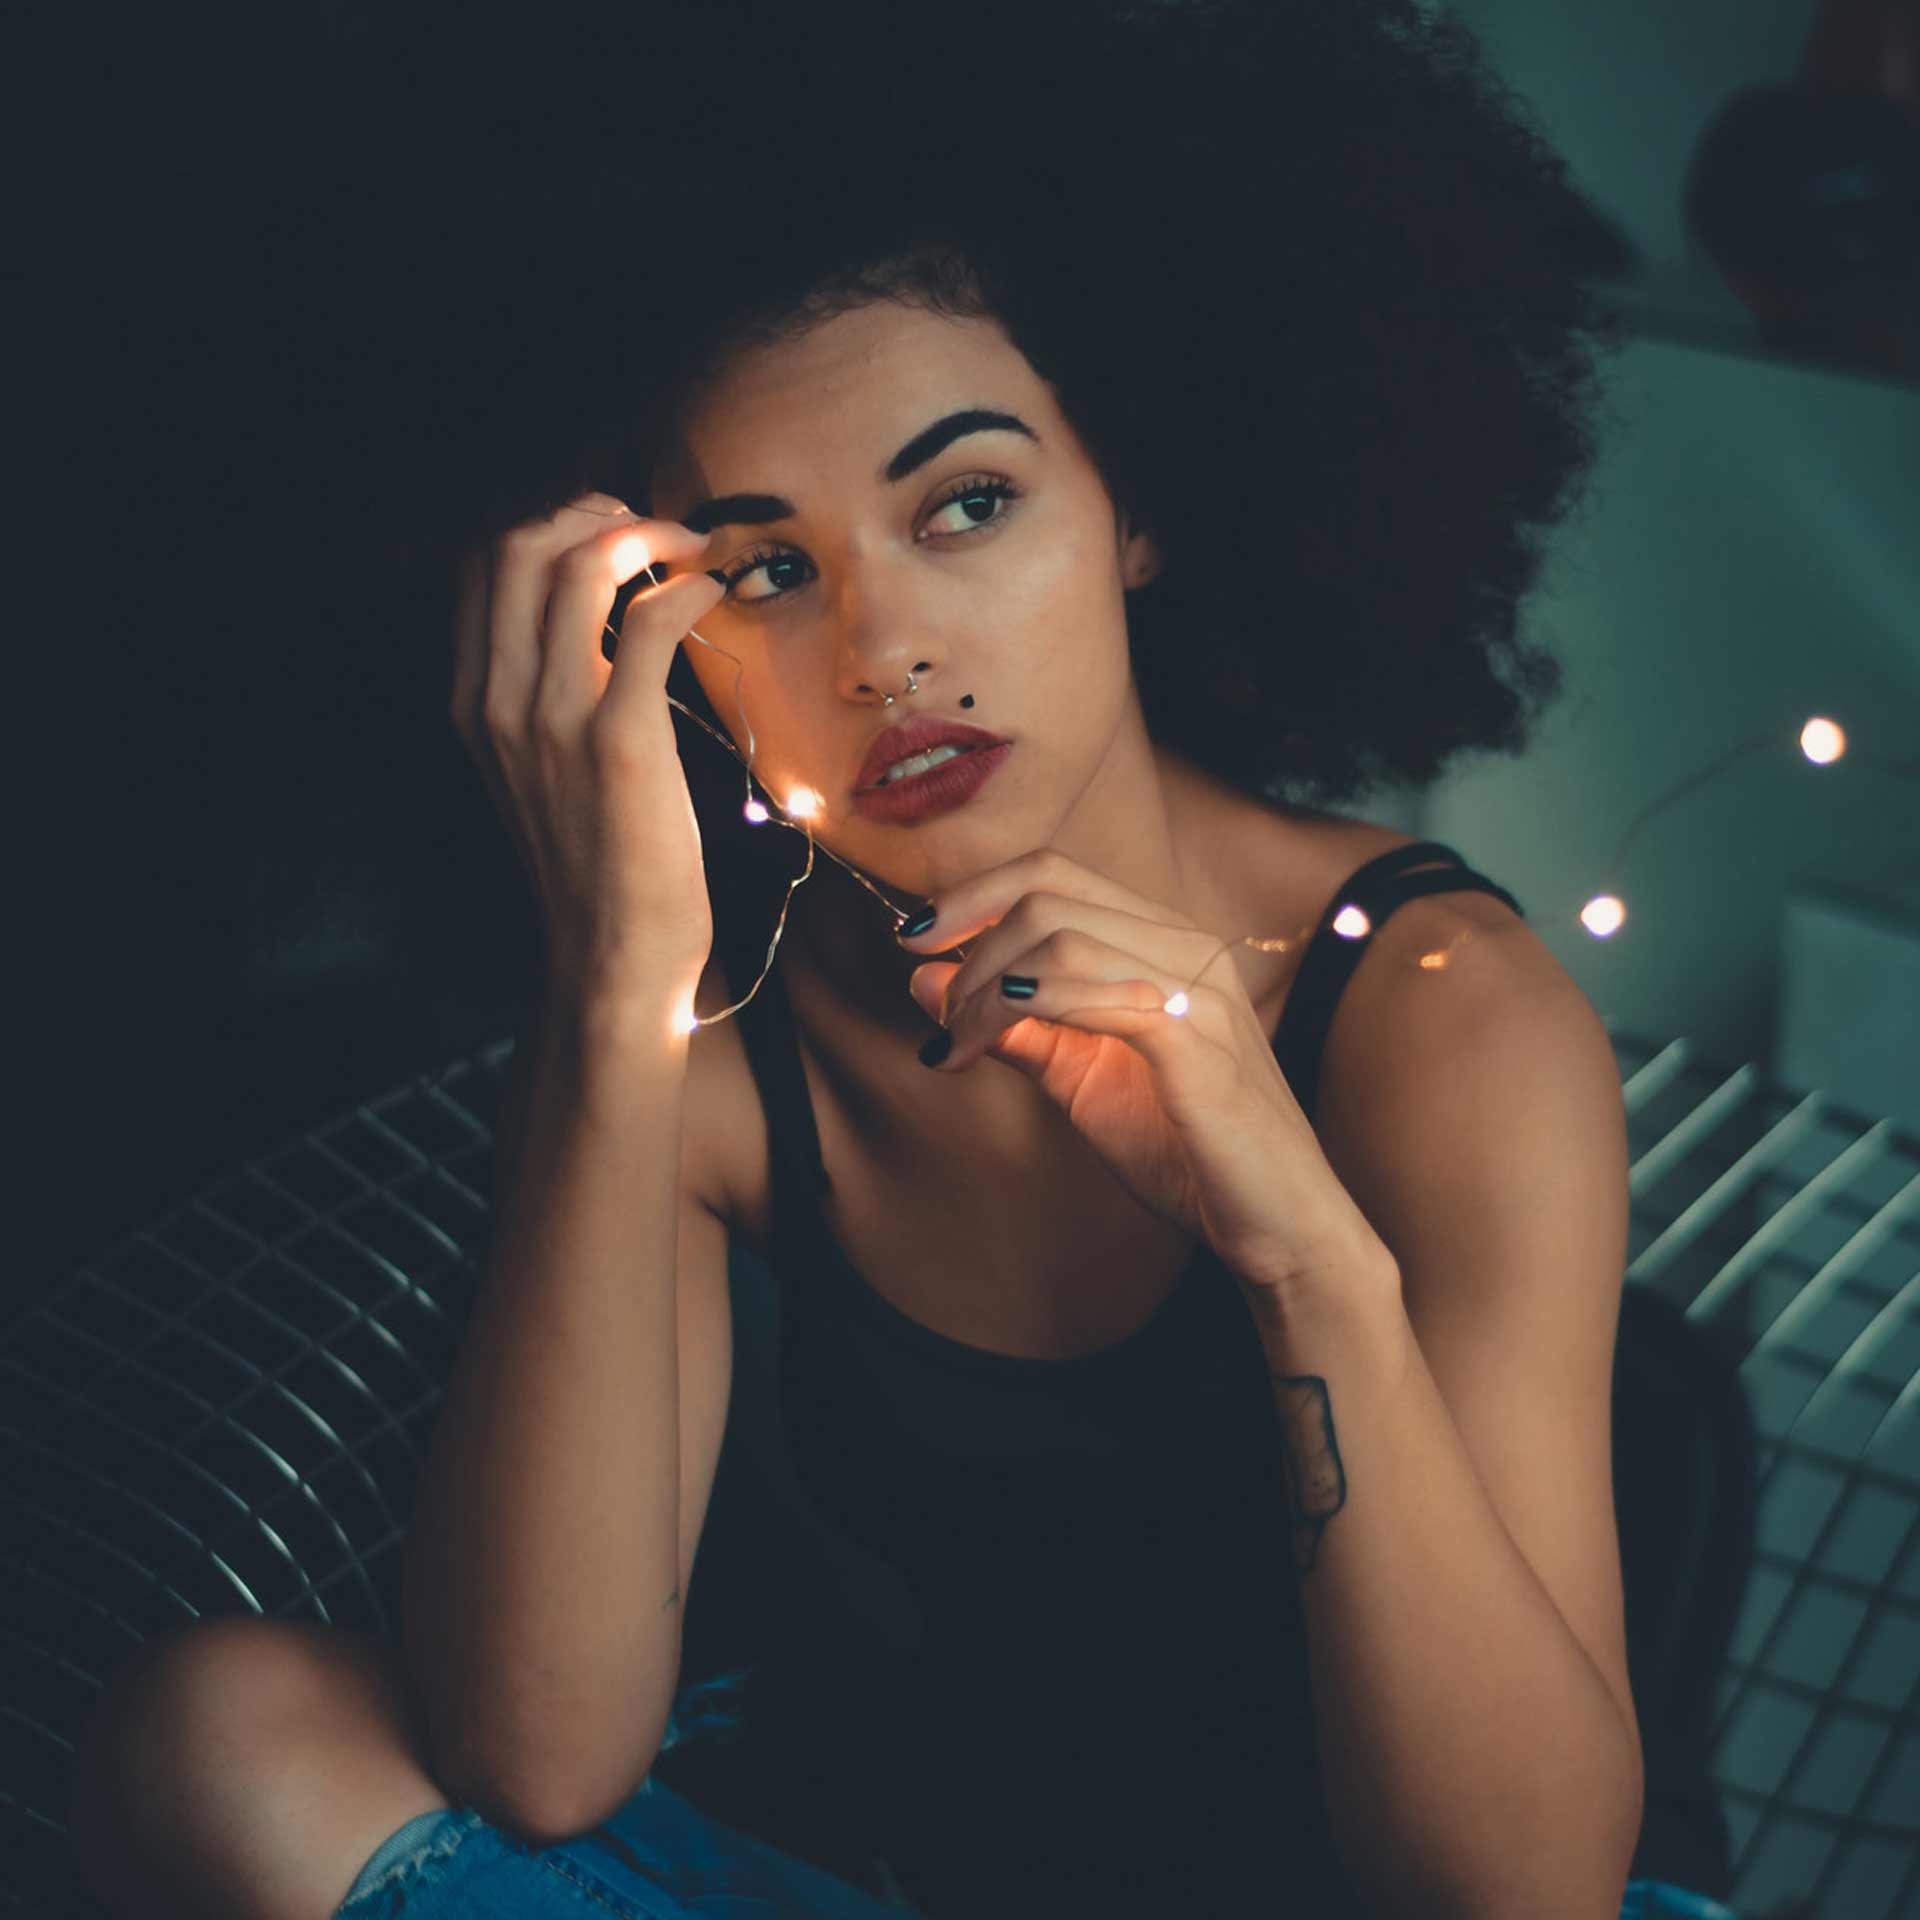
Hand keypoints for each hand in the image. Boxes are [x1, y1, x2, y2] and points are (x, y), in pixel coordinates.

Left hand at [898, 848, 1397, 1298]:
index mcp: (1161, 940)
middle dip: (967, 939)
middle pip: (1048, 890)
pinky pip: (1096, 993)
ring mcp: (1197, 988)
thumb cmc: (1182, 1149)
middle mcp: (1185, 944)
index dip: (971, 894)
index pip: (1053, 873)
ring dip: (984, 985)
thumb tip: (921, 980)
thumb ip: (1013, 1025)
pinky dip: (1026, 1008)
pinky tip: (989, 1037)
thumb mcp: (1079, 1077)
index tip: (911, 940)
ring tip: (958, 1041)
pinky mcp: (1197, 1042)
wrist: (1275, 1223)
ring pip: (1061, 936)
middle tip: (934, 1008)